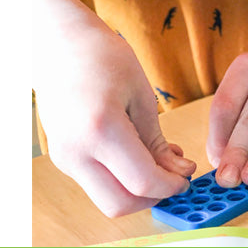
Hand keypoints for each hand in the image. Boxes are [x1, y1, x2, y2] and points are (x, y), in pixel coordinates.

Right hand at [33, 0, 194, 216]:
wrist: (59, 42)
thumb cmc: (103, 57)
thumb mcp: (141, 94)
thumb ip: (157, 141)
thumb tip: (178, 173)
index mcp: (101, 129)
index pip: (141, 182)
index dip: (171, 186)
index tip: (188, 176)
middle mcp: (76, 152)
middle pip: (119, 204)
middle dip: (154, 197)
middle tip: (176, 176)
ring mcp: (64, 158)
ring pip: (106, 198)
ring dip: (137, 190)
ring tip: (161, 160)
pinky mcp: (62, 158)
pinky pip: (96, 183)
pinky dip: (121, 179)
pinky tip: (139, 154)